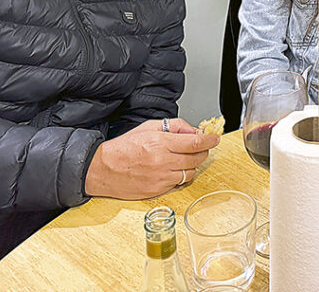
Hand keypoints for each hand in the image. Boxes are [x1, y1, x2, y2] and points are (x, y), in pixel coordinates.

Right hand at [85, 118, 219, 199]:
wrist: (102, 170)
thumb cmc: (123, 147)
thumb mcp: (148, 127)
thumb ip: (174, 126)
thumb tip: (193, 130)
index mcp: (160, 143)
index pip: (195, 142)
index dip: (210, 140)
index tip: (215, 139)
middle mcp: (163, 161)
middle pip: (197, 158)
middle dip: (203, 152)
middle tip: (201, 147)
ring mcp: (161, 178)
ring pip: (191, 173)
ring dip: (192, 165)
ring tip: (183, 159)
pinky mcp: (157, 191)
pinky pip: (178, 183)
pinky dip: (180, 176)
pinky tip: (171, 169)